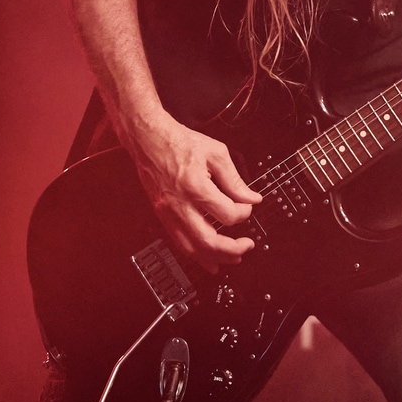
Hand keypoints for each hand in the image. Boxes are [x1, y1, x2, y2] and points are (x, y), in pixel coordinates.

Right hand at [127, 112, 264, 271]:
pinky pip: (179, 243)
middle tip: (247, 246)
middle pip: (208, 241)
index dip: (244, 213)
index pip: (227, 214)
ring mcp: (168, 213)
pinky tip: (208, 260)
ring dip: (215, 258)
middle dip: (232, 249)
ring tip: (233, 258)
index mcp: (195, 186)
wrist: (150, 141)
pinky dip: (196, 255)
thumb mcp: (216, 153)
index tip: (248, 207)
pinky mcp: (162, 217)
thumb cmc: (180, 143)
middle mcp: (180, 205)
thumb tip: (252, 198)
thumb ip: (235, 179)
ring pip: (192, 248)